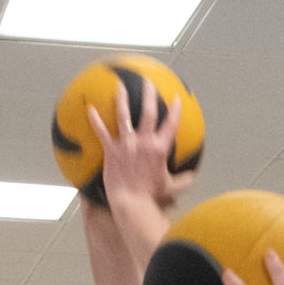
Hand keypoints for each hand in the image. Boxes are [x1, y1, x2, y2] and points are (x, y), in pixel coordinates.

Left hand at [89, 81, 193, 215]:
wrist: (132, 202)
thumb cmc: (151, 196)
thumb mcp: (171, 187)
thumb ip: (184, 180)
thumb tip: (194, 176)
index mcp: (159, 149)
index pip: (170, 124)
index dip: (175, 110)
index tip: (176, 99)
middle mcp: (144, 142)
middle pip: (148, 112)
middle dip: (149, 95)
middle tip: (147, 82)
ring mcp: (127, 145)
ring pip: (124, 116)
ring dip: (122, 99)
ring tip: (120, 86)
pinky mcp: (112, 151)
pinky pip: (102, 132)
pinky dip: (95, 120)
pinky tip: (90, 108)